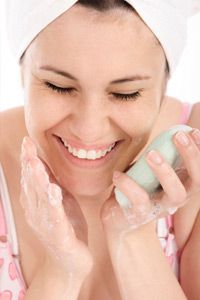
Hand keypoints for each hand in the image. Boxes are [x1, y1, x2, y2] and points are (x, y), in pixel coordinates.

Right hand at [20, 136, 92, 277]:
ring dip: (37, 181)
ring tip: (36, 164)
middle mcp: (36, 213)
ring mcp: (46, 225)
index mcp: (36, 203)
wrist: (70, 262)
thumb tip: (43, 161)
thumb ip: (51, 183)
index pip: (30, 178)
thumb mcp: (59, 200)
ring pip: (39, 200)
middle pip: (31, 186)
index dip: (28, 159)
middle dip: (29, 165)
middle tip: (27, 147)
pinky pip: (55, 218)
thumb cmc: (66, 228)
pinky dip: (53, 205)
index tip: (27, 142)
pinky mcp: (59, 236)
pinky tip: (54, 191)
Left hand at [101, 128, 199, 236]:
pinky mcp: (143, 214)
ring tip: (151, 153)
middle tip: (178, 136)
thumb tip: (162, 134)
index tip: (193, 131)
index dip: (199, 150)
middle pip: (197, 180)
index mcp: (182, 184)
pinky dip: (128, 185)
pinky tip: (117, 175)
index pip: (199, 168)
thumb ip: (157, 157)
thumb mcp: (149, 171)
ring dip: (166, 171)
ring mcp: (161, 207)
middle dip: (191, 156)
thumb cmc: (136, 189)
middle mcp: (177, 197)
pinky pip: (140, 200)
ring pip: (175, 192)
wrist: (120, 220)